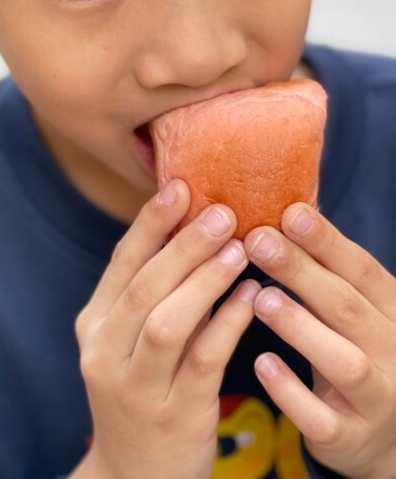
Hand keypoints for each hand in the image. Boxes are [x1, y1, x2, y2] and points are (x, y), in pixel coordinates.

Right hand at [71, 180, 257, 478]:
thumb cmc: (140, 390)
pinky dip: (227, 323)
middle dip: (183, 245)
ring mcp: (137, 387)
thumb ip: (151, 292)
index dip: (149, 223)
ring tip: (239, 248)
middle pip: (143, 288)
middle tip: (222, 212)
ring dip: (205, 280)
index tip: (179, 187)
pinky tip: (249, 296)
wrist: (135, 475)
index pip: (120, 264)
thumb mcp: (128, 342)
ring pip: (168, 322)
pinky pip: (204, 360)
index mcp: (93, 325)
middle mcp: (105, 354)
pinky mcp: (176, 415)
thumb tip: (189, 226)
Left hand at [244, 204, 395, 478]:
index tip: (290, 212)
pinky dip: (292, 392)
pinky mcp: (350, 437)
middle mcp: (392, 351)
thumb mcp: (351, 307)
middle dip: (303, 272)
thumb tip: (288, 203)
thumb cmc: (354, 349)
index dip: (327, 241)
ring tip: (261, 298)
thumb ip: (326, 267)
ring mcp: (376, 397)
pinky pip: (322, 418)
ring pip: (344, 362)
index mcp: (390, 310)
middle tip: (258, 241)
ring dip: (301, 327)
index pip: (362, 270)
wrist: (385, 435)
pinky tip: (262, 363)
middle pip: (348, 306)